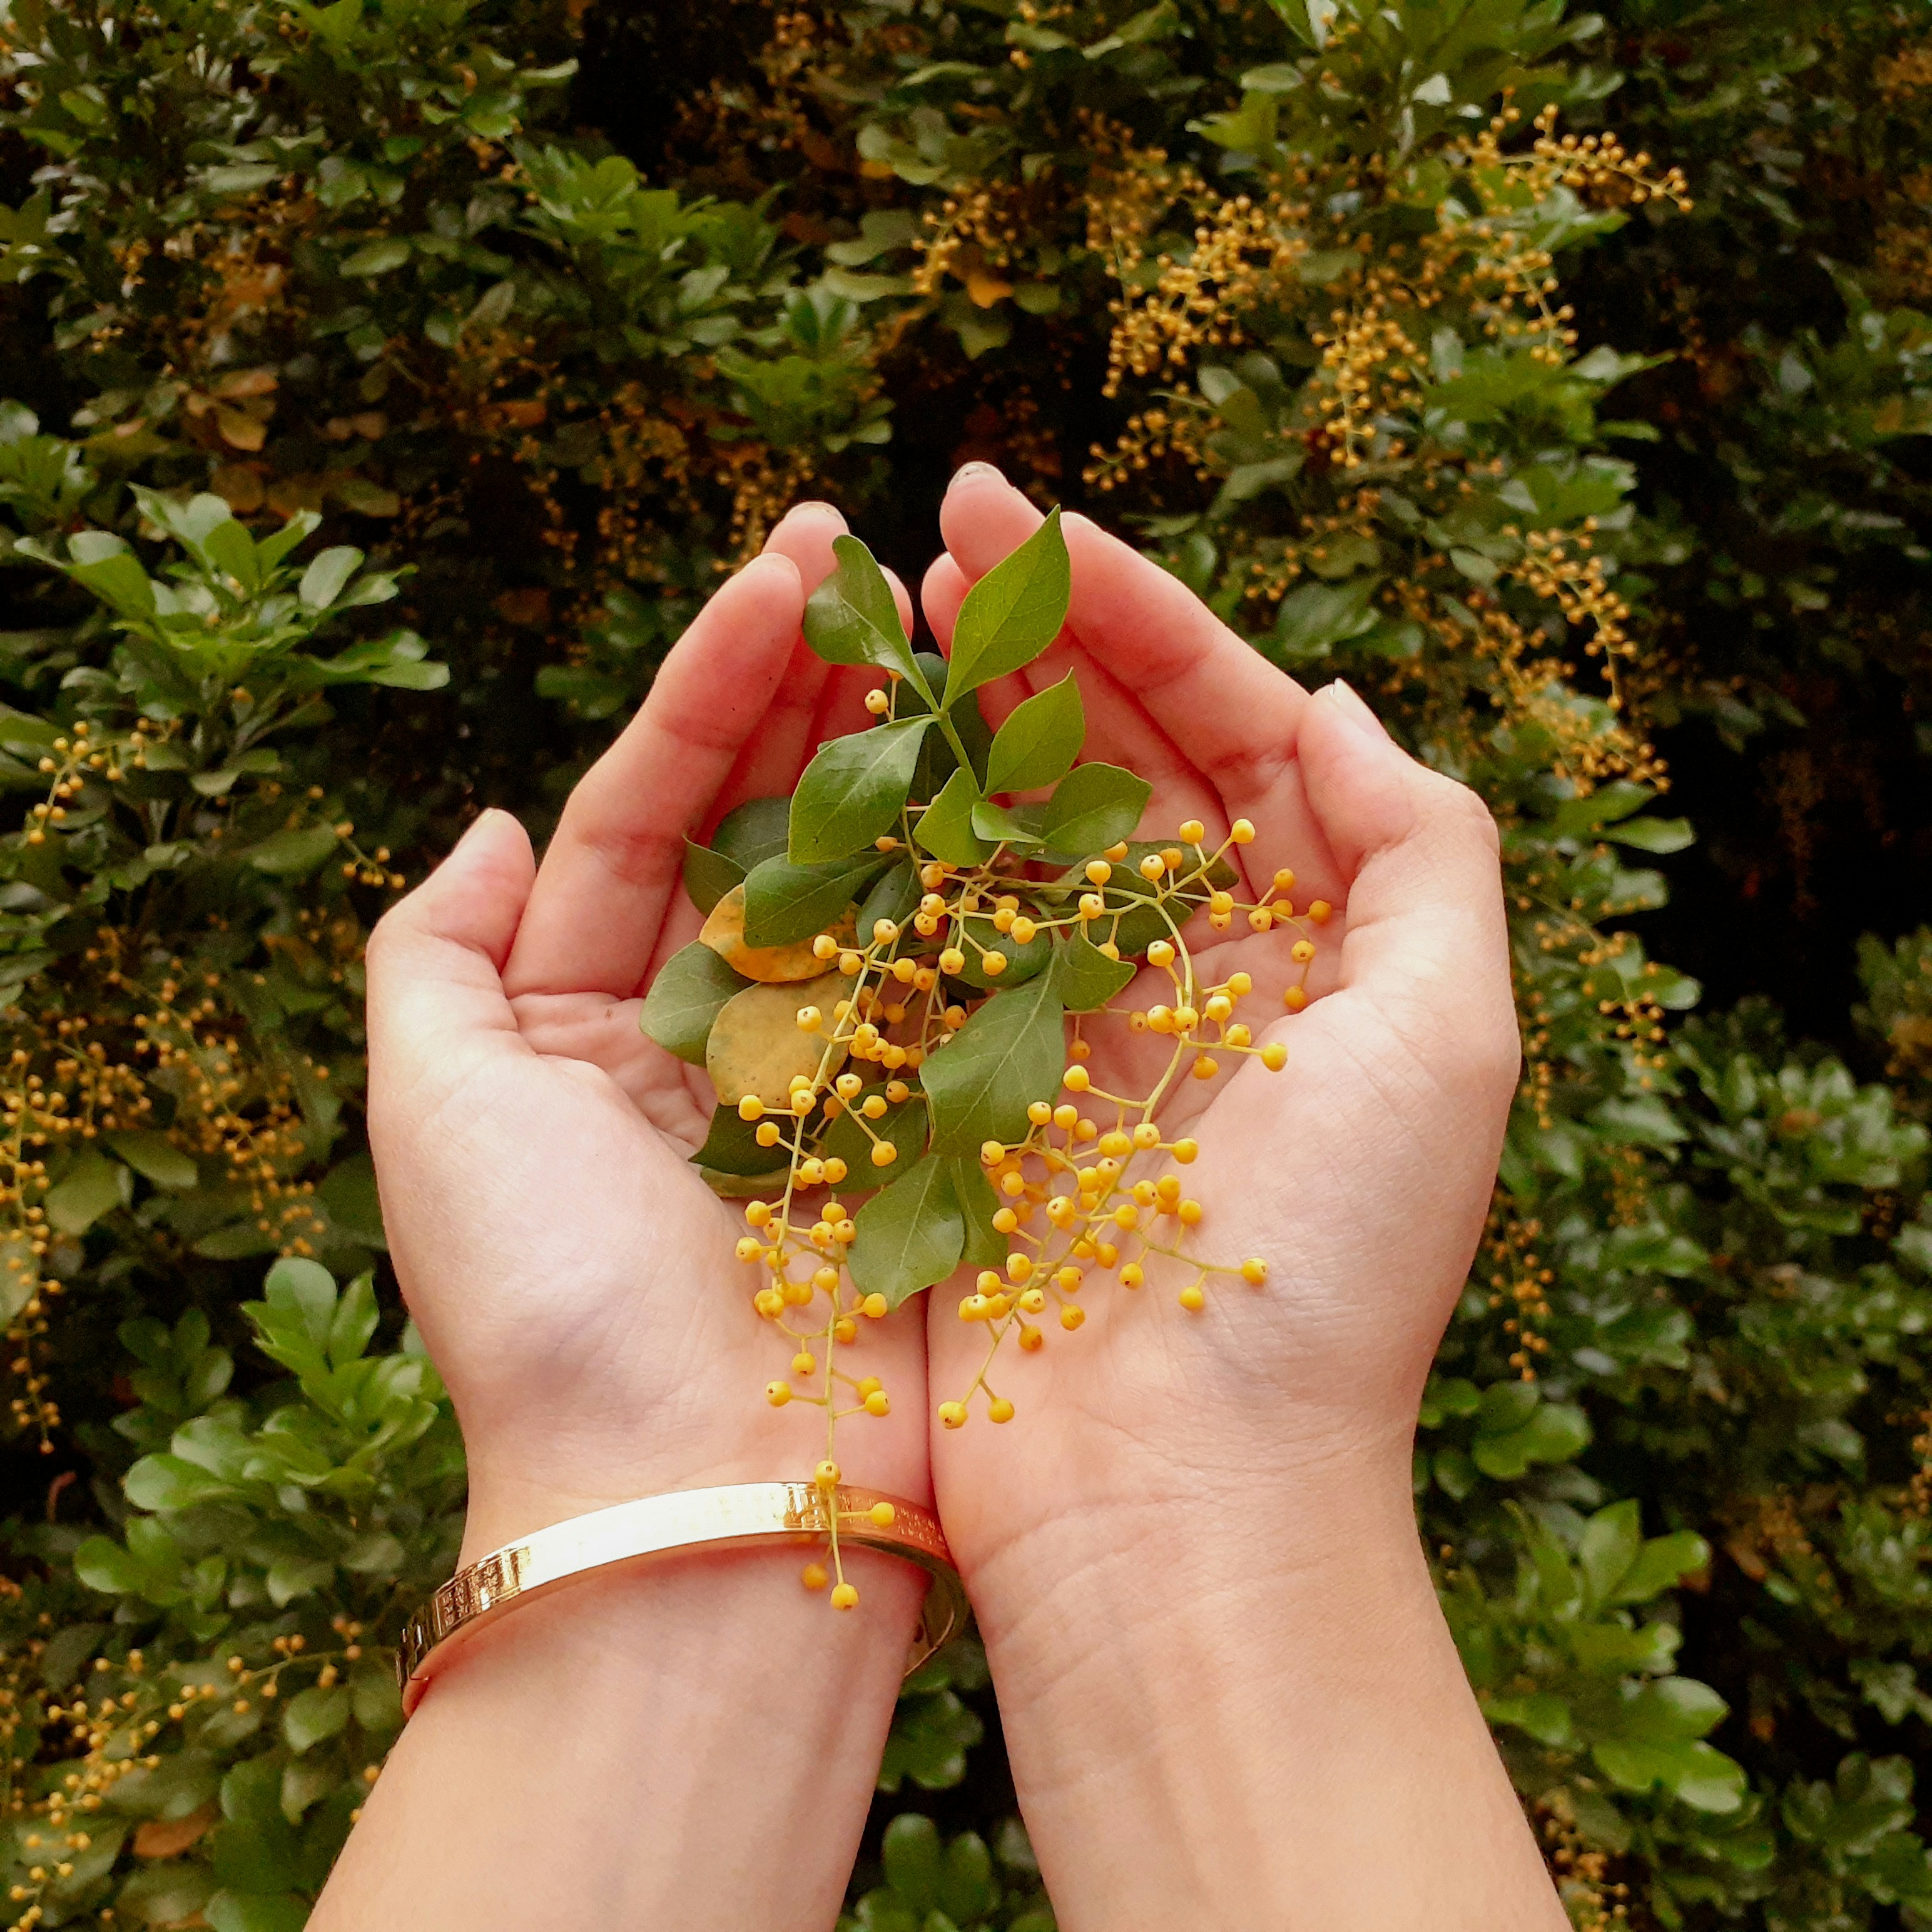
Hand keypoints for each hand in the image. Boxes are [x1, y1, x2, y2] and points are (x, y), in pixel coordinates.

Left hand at [365, 503, 928, 1560]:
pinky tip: (1015, 776)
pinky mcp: (923, 1122)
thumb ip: (435, 952)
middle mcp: (702, 1028)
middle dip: (809, 691)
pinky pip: (951, 974)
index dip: (711, 683)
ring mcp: (824, 1072)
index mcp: (579, 1010)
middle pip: (762, 818)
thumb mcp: (434, 1104)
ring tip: (944, 636)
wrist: (699, 1489)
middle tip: (871, 567)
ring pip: (867, 878)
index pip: (646, 804)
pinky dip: (978, 879)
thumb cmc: (551, 1296)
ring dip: (900, 756)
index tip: (785, 573)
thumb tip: (492, 821)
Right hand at [917, 467, 1553, 1930]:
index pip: (1226, 732)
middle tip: (934, 520)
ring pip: (995, 825)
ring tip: (869, 602)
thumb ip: (1419, 851)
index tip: (1043, 525)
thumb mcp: (1448, 1043)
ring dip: (939, 712)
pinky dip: (874, 844)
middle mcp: (1179, 968)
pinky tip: (825, 752)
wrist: (1177, 1494)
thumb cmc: (1330, 1273)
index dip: (1141, 620)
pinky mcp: (954, 1091)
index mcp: (1302, 942)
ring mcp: (1057, 1025)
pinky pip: (913, 936)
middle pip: (1100, 757)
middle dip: (1023, 634)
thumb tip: (1333, 702)